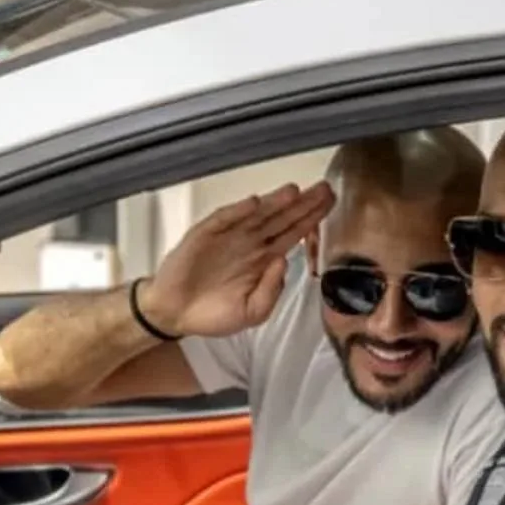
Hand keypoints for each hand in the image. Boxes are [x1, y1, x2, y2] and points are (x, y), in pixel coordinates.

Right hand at [141, 181, 334, 336]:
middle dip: (302, 205)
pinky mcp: (204, 235)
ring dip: (274, 203)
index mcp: (264, 259)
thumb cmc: (213, 313)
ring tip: (294, 192)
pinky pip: (223, 220)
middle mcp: (250, 243)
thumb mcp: (252, 312)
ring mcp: (228, 236)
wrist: (174, 314)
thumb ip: (271, 291)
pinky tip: (253, 203)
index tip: (330, 204)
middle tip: (324, 189)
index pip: (294, 234)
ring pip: (256, 216)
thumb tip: (284, 263)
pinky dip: (237, 212)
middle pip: (281, 219)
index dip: (311, 219)